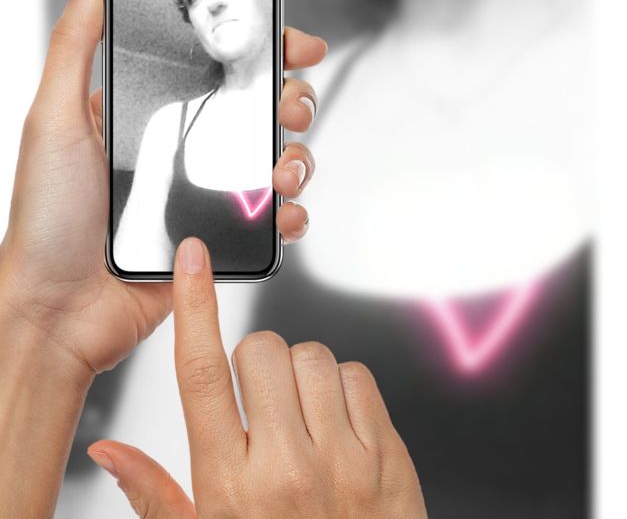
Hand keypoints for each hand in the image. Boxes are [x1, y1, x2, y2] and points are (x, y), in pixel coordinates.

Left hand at [0, 0, 325, 378]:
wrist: (57, 312)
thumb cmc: (46, 219)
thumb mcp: (53, 117)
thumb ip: (76, 42)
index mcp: (149, 110)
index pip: (215, 64)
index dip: (259, 47)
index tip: (290, 40)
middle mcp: (183, 145)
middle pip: (260, 106)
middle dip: (292, 97)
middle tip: (292, 104)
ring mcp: (205, 191)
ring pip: (277, 157)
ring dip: (299, 154)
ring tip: (284, 167)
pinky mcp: (220, 236)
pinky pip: (274, 217)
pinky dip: (293, 212)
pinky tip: (284, 212)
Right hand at [88, 239, 428, 518]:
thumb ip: (154, 495)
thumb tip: (109, 451)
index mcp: (231, 487)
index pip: (201, 374)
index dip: (194, 306)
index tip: (192, 261)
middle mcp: (287, 467)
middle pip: (261, 350)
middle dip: (254, 361)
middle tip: (259, 404)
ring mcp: (344, 460)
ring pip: (313, 356)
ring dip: (301, 374)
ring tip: (300, 419)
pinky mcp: (388, 456)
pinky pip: (358, 376)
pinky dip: (343, 388)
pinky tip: (335, 426)